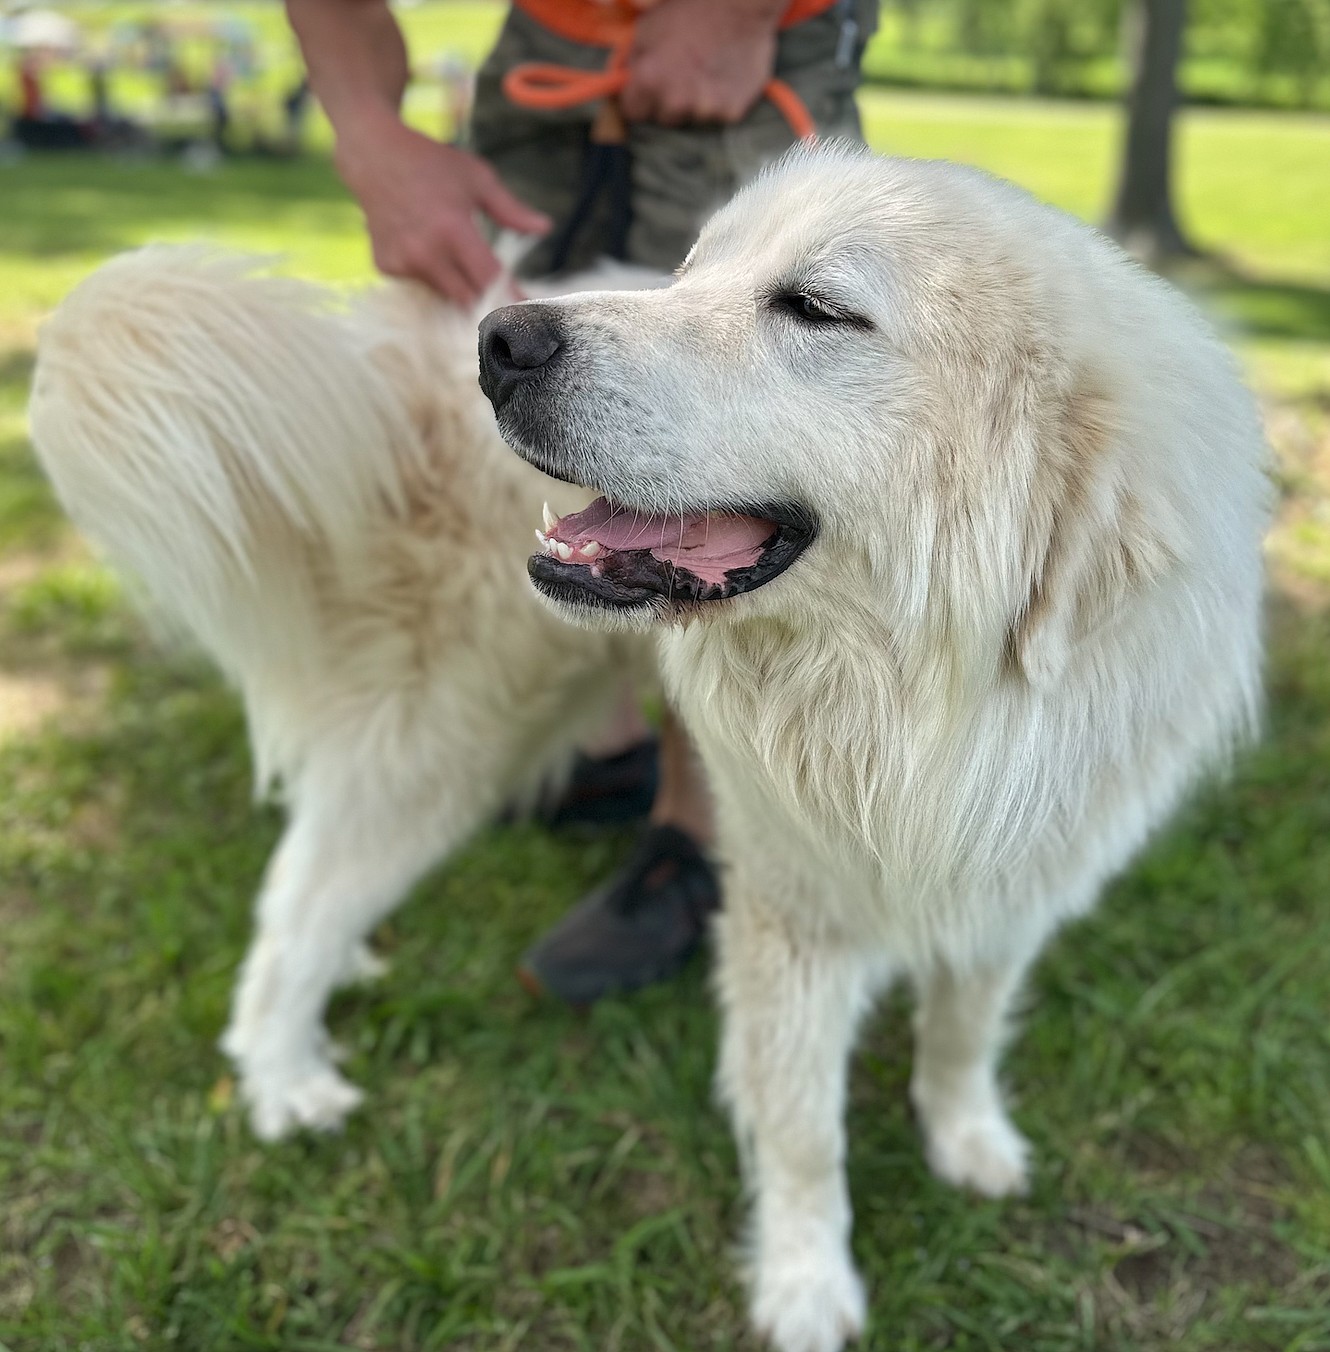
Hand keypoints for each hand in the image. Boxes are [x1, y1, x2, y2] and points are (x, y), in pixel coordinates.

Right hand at [335, 112, 550, 304]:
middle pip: (469, 301)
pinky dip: (435, 278)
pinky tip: (431, 251)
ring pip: (446, 296)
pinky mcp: (387, 268)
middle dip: (489, 304)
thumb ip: (510, 209)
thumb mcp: (477, 178)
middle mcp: (426, 253)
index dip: (512, 300)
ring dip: (462, 290)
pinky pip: (422, 286)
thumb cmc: (431, 163)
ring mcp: (403, 263)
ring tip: (464, 264)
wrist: (373, 155)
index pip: (490, 280)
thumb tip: (545, 227)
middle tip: (506, 301)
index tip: (530, 312)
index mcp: (453, 230)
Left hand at [620, 0, 784, 126]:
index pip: (632, 112)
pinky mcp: (731, 112)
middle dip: (666, 101)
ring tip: (705, 71)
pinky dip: (719, 100)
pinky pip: (718, 114)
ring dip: (694, 101)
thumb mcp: (649, 26)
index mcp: (650, 81)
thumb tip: (627, 79)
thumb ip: (634, 60)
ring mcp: (705, 110)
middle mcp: (676, 102)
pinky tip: (724, 75)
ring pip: (691, 117)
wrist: (741, 4)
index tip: (646, 91)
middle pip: (663, 118)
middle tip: (681, 74)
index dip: (638, 100)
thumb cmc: (691, 8)